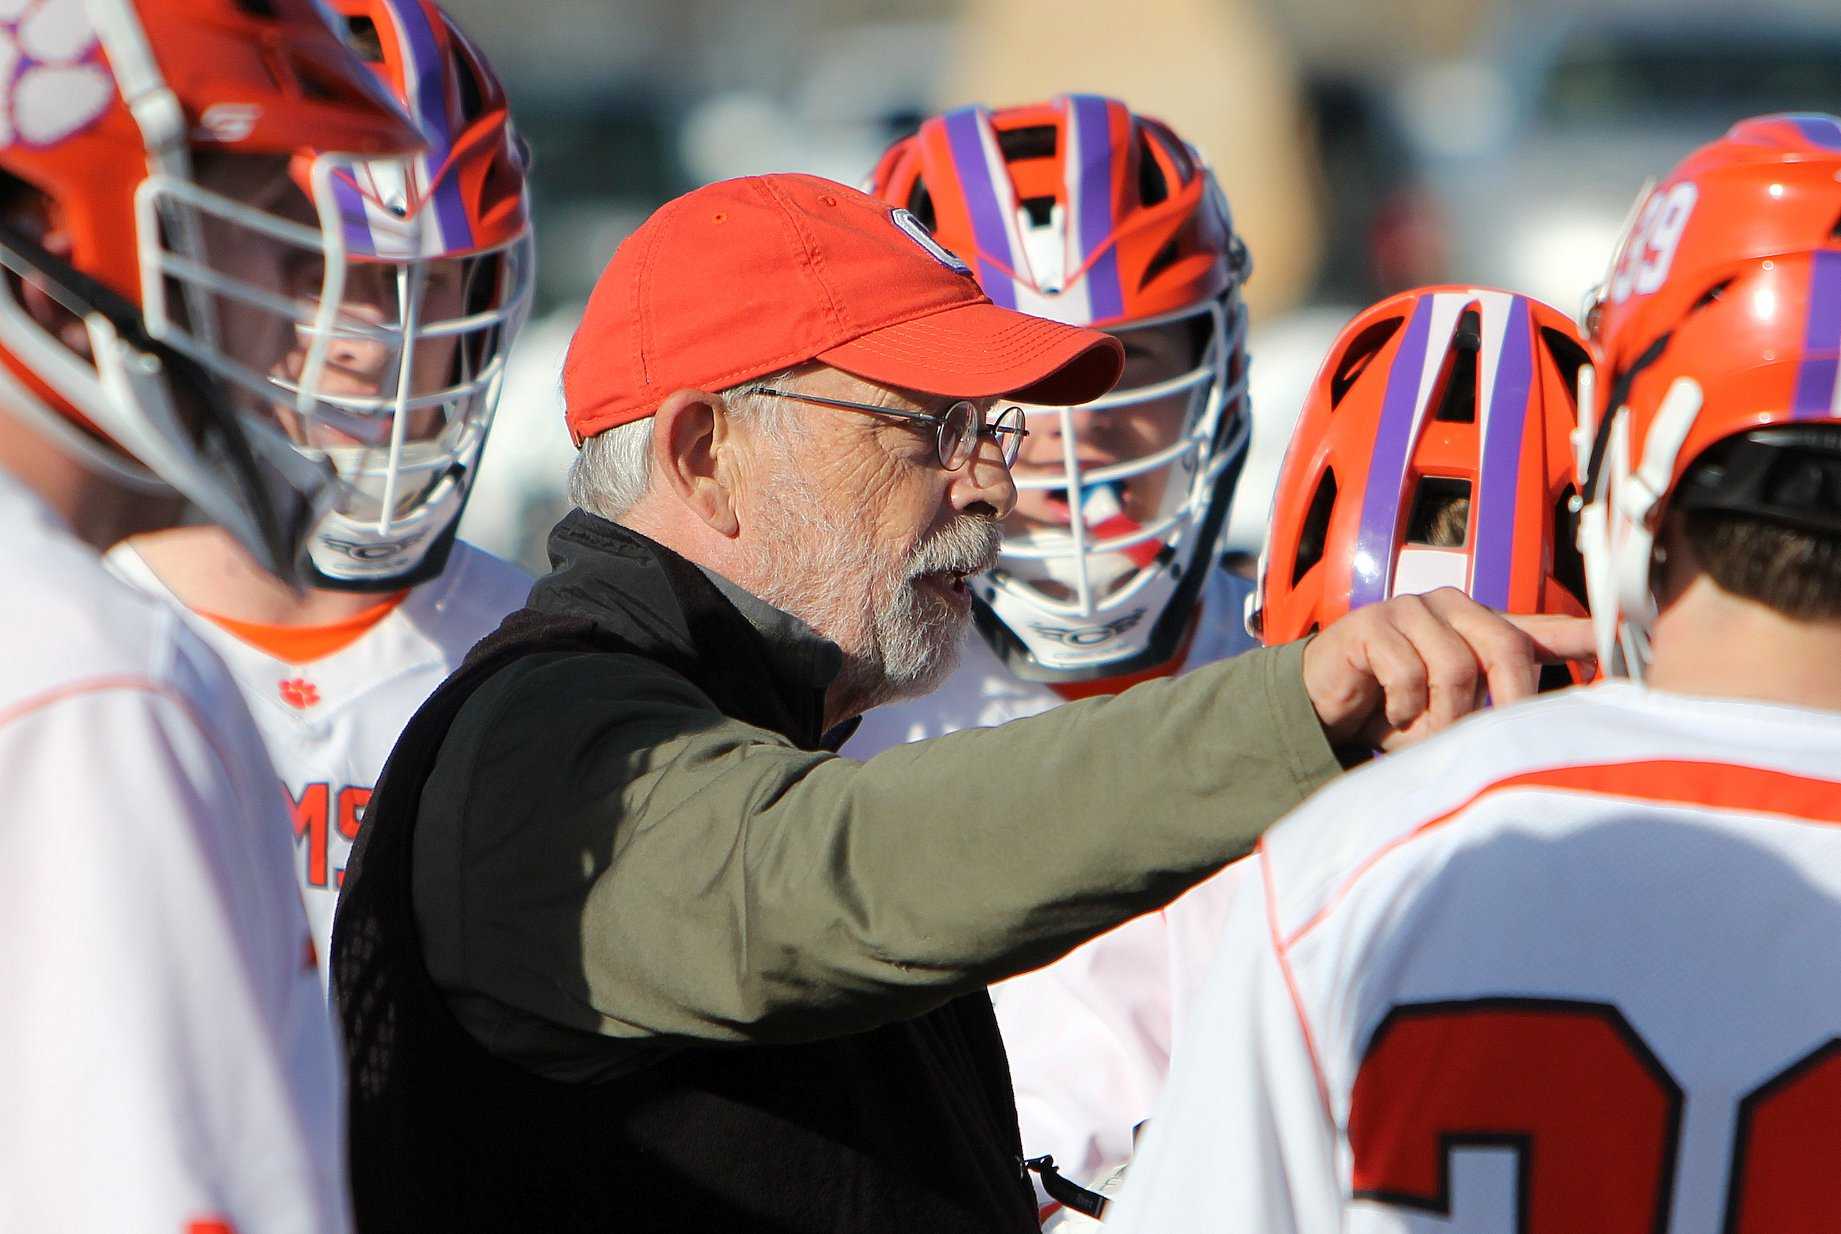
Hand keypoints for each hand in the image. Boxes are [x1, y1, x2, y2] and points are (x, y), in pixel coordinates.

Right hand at [1300, 588, 1594, 751]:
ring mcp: (1411, 610)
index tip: (1621, 645)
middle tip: (1491, 740)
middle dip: (1504, 701)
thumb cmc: (1394, 707)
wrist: (1322, 704)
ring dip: (1440, 715)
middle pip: (1504, 647)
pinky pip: (1407, 671)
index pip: (1541, 629)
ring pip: (1455, 666)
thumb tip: (1547, 730)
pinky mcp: (1372, 623)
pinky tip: (1388, 714)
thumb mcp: (1452, 711)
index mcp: (1479, 625)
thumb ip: (1493, 707)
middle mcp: (1452, 607)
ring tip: (1420, 731)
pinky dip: (1402, 707)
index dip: (1584, 636)